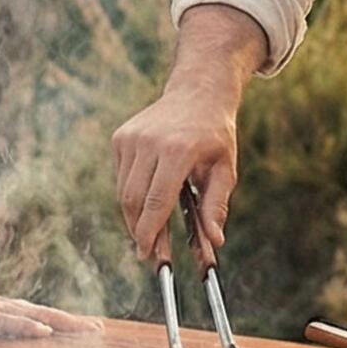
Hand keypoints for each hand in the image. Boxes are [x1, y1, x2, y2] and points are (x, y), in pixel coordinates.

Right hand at [0, 259, 104, 341]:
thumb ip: (11, 326)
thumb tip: (31, 334)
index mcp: (19, 312)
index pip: (52, 317)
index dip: (74, 323)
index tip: (96, 328)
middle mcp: (17, 309)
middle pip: (53, 316)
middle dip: (77, 323)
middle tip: (99, 329)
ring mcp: (4, 311)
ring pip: (39, 318)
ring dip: (63, 324)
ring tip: (84, 329)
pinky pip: (13, 323)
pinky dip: (30, 327)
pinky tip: (44, 331)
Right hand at [111, 81, 238, 265]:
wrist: (197, 93)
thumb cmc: (216, 135)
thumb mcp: (225, 168)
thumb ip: (217, 204)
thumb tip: (216, 241)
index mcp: (178, 149)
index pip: (156, 201)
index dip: (149, 232)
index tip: (147, 254)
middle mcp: (150, 142)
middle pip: (134, 200)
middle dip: (138, 230)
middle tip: (147, 252)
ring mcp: (131, 137)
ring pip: (123, 191)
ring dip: (133, 216)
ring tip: (147, 233)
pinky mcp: (120, 137)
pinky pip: (121, 177)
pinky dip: (131, 195)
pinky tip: (146, 202)